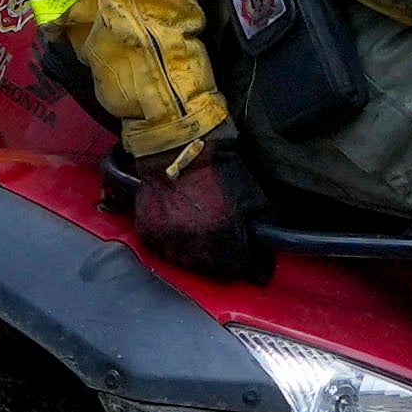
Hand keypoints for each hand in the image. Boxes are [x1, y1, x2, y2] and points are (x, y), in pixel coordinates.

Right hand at [127, 148, 269, 278]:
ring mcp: (167, 236)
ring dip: (191, 252)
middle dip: (217, 258)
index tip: (243, 255)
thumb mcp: (252, 195)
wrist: (179, 145)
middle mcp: (193, 239)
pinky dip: (169, 242)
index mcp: (222, 231)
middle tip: (219, 241)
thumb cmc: (217, 166)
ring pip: (181, 260)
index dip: (242, 262)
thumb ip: (260, 227)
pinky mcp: (148, 229)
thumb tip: (264, 254)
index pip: (235, 266)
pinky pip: (160, 248)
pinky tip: (176, 227)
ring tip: (196, 234)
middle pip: (207, 267)